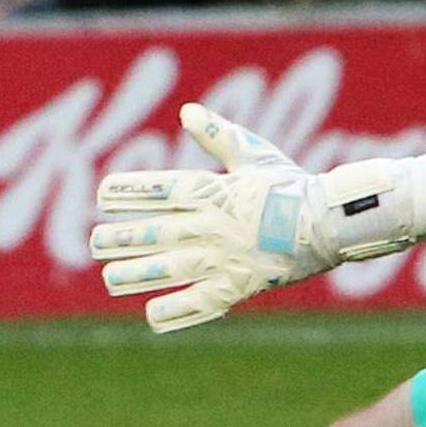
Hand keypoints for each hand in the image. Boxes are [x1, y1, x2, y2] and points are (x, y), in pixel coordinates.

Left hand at [87, 105, 352, 333]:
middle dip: (123, 237)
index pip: (163, 189)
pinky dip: (176, 310)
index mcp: (215, 191)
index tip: (101, 195)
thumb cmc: (294, 185)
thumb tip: (188, 111)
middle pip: (158, 231)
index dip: (130, 192)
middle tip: (94, 243)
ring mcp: (224, 258)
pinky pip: (201, 302)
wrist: (331, 223)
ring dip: (137, 274)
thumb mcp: (256, 154)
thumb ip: (219, 136)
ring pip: (170, 268)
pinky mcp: (239, 287)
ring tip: (110, 278)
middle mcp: (212, 225)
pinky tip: (150, 315)